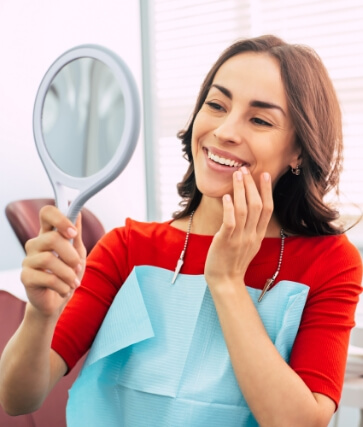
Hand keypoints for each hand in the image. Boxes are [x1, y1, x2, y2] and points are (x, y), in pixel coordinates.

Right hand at [21, 205, 86, 317]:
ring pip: (49, 259)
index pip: (47, 213)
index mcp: (48, 234)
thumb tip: (78, 213)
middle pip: (51, 238)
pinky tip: (66, 290)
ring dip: (68, 273)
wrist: (57, 301)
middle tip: (78, 266)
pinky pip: (47, 278)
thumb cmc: (67, 273)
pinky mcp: (26, 277)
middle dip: (70, 254)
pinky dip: (63, 286)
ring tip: (74, 282)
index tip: (73, 233)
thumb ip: (76, 234)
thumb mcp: (77, 252)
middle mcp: (35, 244)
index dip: (60, 219)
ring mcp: (28, 260)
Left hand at [204, 167, 272, 290]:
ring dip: (241, 190)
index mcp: (259, 235)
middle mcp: (252, 235)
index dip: (267, 191)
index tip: (265, 175)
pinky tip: (228, 196)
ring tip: (237, 175)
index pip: (267, 209)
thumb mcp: (248, 244)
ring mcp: (240, 238)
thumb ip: (251, 228)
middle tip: (245, 169)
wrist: (225, 281)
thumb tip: (248, 210)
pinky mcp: (226, 241)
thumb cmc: (233, 261)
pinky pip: (231, 222)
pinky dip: (230, 208)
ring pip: (244, 210)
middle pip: (257, 205)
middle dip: (252, 185)